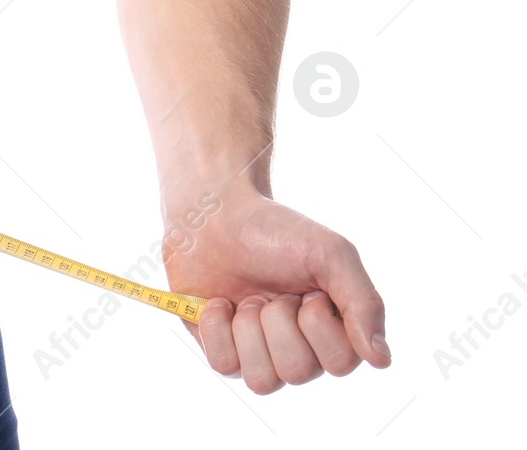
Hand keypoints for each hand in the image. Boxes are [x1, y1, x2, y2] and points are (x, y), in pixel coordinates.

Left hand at [164, 189, 389, 393]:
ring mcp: (259, 353)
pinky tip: (220, 303)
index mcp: (333, 330)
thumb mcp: (331, 254)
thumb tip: (381, 360)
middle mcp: (300, 348)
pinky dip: (217, 329)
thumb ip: (364, 304)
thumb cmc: (275, 231)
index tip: (307, 290)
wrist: (215, 213)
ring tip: (248, 299)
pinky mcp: (222, 349)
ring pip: (262, 381)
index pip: (340, 363)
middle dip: (278, 321)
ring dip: (249, 330)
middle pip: (298, 372)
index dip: (317, 323)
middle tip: (272, 292)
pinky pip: (224, 367)